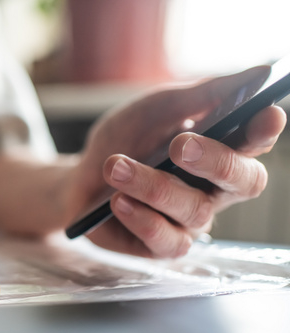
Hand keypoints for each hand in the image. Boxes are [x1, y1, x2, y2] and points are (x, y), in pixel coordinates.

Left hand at [76, 68, 286, 256]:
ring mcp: (191, 221)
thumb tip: (261, 72)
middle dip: (215, 162)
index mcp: (221, 151)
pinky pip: (167, 241)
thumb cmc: (124, 141)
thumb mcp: (156, 110)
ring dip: (153, 186)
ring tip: (116, 166)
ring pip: (194, 210)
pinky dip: (141, 218)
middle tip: (179, 145)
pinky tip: (117, 201)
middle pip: (243, 182)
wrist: (80, 177)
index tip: (265, 113)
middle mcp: (215, 190)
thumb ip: (203, 95)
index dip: (263, 131)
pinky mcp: (163, 246)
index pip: (255, 143)